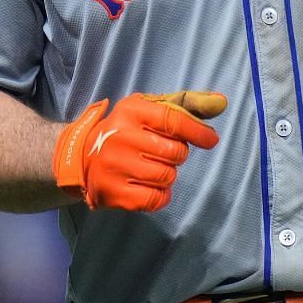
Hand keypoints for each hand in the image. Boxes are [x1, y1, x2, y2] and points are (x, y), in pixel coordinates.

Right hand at [52, 90, 226, 211]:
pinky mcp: (113, 192)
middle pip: (175, 153)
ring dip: (166, 175)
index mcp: (130, 111)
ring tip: (148, 168)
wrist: (81, 158)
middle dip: (175, 155)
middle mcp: (120, 137)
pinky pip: (156, 199)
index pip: (174, 120)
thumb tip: (221, 102)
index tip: (210, 140)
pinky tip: (145, 186)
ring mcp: (114, 166)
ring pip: (168, 177)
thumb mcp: (148, 110)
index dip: (197, 132)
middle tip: (158, 153)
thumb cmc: (125, 131)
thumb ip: (186, 105)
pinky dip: (159, 195)